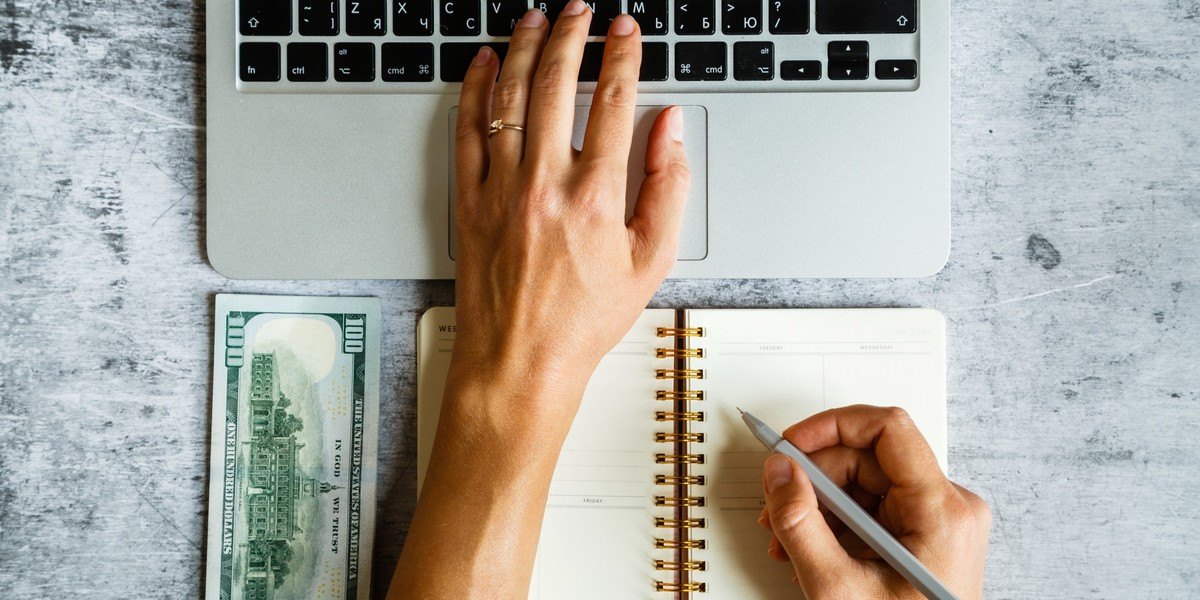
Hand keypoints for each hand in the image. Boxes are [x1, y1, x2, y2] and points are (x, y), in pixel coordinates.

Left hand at [449, 1, 689, 425]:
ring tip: (534, 20)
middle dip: (571, 36)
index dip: (623, 56)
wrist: (521, 362)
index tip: (626, 31)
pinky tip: (483, 65)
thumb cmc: (583, 320)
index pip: (616, 103)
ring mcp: (501, 189)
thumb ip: (668, 188)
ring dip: (523, 49)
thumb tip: (671, 131)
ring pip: (509, 98)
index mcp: (596, 197)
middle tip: (579, 11)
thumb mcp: (651, 262)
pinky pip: (467, 132)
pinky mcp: (470, 202)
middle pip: (558, 85)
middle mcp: (545, 184)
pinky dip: (474, 92)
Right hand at [758, 405, 990, 598]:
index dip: (831, 427)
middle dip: (813, 479)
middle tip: (776, 503)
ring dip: (818, 505)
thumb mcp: (837, 587)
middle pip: (867, 459)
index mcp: (942, 511)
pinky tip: (810, 547)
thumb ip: (799, 523)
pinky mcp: (925, 536)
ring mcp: (939, 522)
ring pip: (864, 484)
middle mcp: (949, 507)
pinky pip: (872, 509)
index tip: (790, 445)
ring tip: (787, 538)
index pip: (887, 429)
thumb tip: (778, 472)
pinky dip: (836, 523)